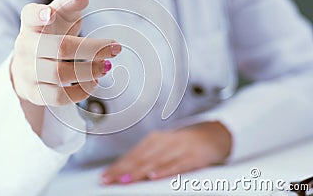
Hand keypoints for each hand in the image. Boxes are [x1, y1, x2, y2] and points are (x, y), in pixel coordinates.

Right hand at [11, 0, 121, 105]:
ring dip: (90, 71)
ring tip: (106, 67)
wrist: (31, 63)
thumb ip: (69, 1)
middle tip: (114, 48)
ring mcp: (27, 71)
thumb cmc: (51, 33)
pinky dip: (80, 91)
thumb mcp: (59, 14)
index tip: (51, 14)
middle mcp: (26, 46)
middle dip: (92, 49)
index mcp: (31, 23)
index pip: (30, 15)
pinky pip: (58, 97)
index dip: (39, 14)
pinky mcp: (34, 93)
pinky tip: (93, 82)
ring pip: (60, 74)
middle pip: (60, 48)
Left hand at [101, 121, 231, 184]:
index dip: (117, 166)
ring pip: (155, 161)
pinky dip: (165, 170)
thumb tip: (122, 170)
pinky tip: (154, 176)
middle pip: (140, 158)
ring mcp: (179, 148)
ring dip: (139, 171)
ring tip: (125, 179)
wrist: (212, 135)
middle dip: (123, 170)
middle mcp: (164, 142)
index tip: (104, 176)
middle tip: (109, 180)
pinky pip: (177, 164)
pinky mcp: (193, 156)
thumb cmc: (182, 145)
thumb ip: (145, 158)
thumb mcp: (162, 147)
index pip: (132, 155)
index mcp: (154, 140)